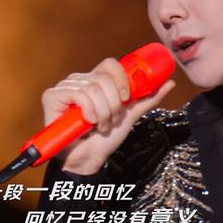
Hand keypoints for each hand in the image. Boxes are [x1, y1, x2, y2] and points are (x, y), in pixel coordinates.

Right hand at [40, 57, 175, 174]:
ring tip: (100, 125)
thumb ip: (148, 98)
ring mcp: (66, 87)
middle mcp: (81, 80)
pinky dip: (88, 110)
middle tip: (112, 120)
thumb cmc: (106, 137)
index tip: (126, 99)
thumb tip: (170, 82)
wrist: (89, 158)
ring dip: (103, 111)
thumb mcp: (130, 114)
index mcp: (97, 80)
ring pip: (93, 87)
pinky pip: (78, 93)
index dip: (121, 79)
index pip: (110, 64)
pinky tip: (88, 122)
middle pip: (104, 78)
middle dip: (114, 104)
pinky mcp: (52, 96)